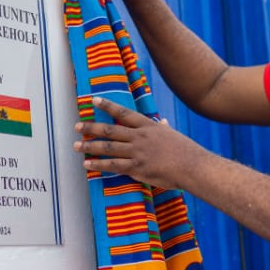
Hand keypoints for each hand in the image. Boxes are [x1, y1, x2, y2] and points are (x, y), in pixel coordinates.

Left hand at [73, 97, 204, 189]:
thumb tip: (161, 121)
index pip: (123, 112)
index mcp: (148, 126)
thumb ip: (162, 127)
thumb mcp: (172, 134)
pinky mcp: (137, 168)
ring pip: (108, 147)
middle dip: (91, 128)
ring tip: (76, 146)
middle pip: (110, 130)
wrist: (192, 166)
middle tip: (77, 126)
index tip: (94, 101)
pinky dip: (99, 164)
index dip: (108, 106)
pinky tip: (87, 164)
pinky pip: (113, 165)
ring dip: (90, 146)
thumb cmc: (185, 151)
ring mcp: (137, 152)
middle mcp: (140, 137)